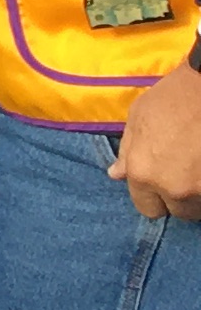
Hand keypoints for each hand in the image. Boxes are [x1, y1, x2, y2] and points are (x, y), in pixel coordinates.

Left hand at [112, 61, 200, 219]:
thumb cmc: (171, 98)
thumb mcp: (138, 119)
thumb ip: (128, 152)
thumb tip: (117, 175)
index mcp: (144, 174)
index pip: (148, 208)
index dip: (155, 197)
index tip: (163, 184)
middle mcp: (174, 187)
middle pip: (179, 211)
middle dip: (181, 197)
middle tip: (186, 174)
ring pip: (200, 206)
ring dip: (199, 192)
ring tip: (198, 167)